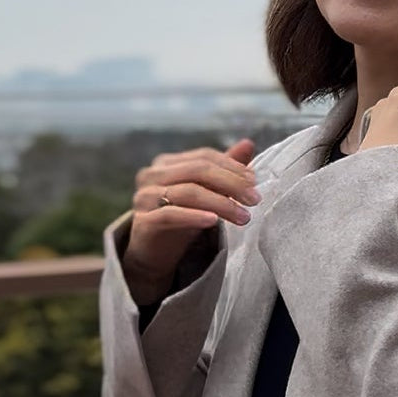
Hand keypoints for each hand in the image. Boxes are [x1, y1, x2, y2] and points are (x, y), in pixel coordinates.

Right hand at [122, 138, 257, 304]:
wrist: (154, 253)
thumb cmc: (181, 220)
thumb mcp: (205, 193)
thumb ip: (223, 170)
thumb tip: (248, 143)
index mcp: (166, 163)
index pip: (204, 157)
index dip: (232, 167)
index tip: (255, 182)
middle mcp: (152, 175)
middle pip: (198, 171)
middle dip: (231, 184)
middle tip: (254, 199)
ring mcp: (144, 197)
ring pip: (188, 192)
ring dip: (221, 203)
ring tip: (244, 217)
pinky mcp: (143, 221)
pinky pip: (171, 215)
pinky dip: (195, 216)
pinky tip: (214, 221)